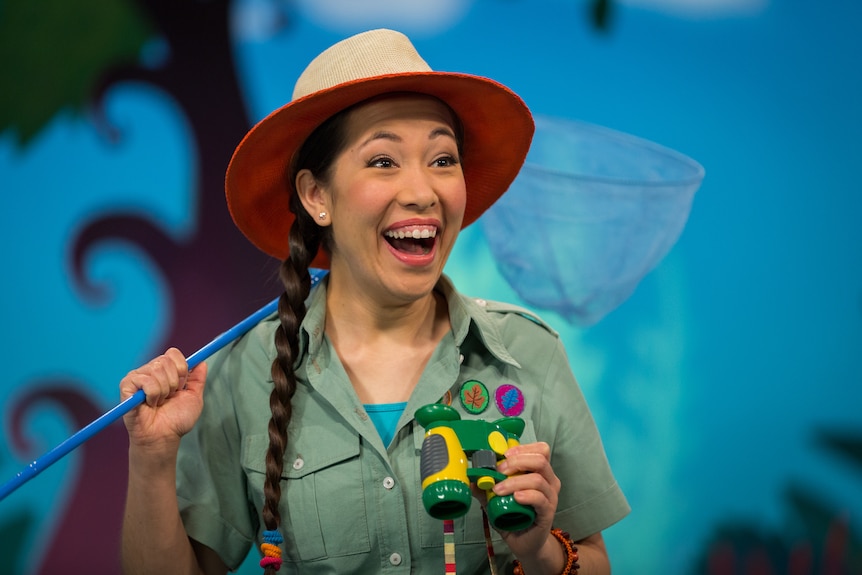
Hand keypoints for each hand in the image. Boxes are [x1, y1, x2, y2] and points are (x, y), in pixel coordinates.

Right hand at [120, 347, 207, 453]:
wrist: (163, 437)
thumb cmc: (176, 420)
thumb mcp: (194, 398)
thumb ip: (198, 379)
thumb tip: (202, 361)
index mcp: (165, 371)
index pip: (173, 353)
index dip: (182, 368)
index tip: (182, 385)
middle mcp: (150, 371)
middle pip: (166, 360)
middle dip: (173, 382)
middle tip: (169, 397)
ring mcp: (137, 377)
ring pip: (157, 370)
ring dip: (163, 391)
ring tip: (158, 403)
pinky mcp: (126, 385)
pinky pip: (145, 380)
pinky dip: (153, 394)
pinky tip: (149, 404)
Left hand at [491, 441, 561, 562]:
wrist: (524, 542)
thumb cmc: (513, 516)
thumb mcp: (495, 500)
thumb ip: (485, 488)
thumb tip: (470, 478)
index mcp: (540, 472)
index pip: (540, 450)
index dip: (523, 448)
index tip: (504, 454)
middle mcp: (549, 481)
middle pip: (540, 459)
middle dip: (516, 462)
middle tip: (499, 470)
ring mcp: (550, 496)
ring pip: (538, 479)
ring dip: (514, 481)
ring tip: (498, 490)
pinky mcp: (548, 512)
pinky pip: (540, 498)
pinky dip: (526, 495)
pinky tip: (515, 498)